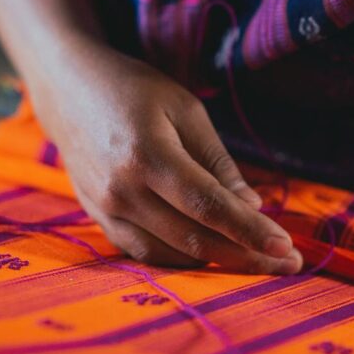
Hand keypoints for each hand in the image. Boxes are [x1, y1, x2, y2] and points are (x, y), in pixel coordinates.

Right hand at [29, 39, 302, 273]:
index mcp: (147, 155)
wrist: (66, 89)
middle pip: (193, 239)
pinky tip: (214, 256)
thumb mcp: (185, 110)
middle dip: (246, 256)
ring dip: (219, 263)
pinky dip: (183, 259)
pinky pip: (146, 252)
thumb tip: (251, 207)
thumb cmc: (133, 90)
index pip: (208, 206)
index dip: (249, 231)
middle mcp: (122, 190)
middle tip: (287, 264)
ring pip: (171, 253)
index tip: (285, 248)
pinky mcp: (98, 219)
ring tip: (258, 261)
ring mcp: (105, 210)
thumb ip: (217, 163)